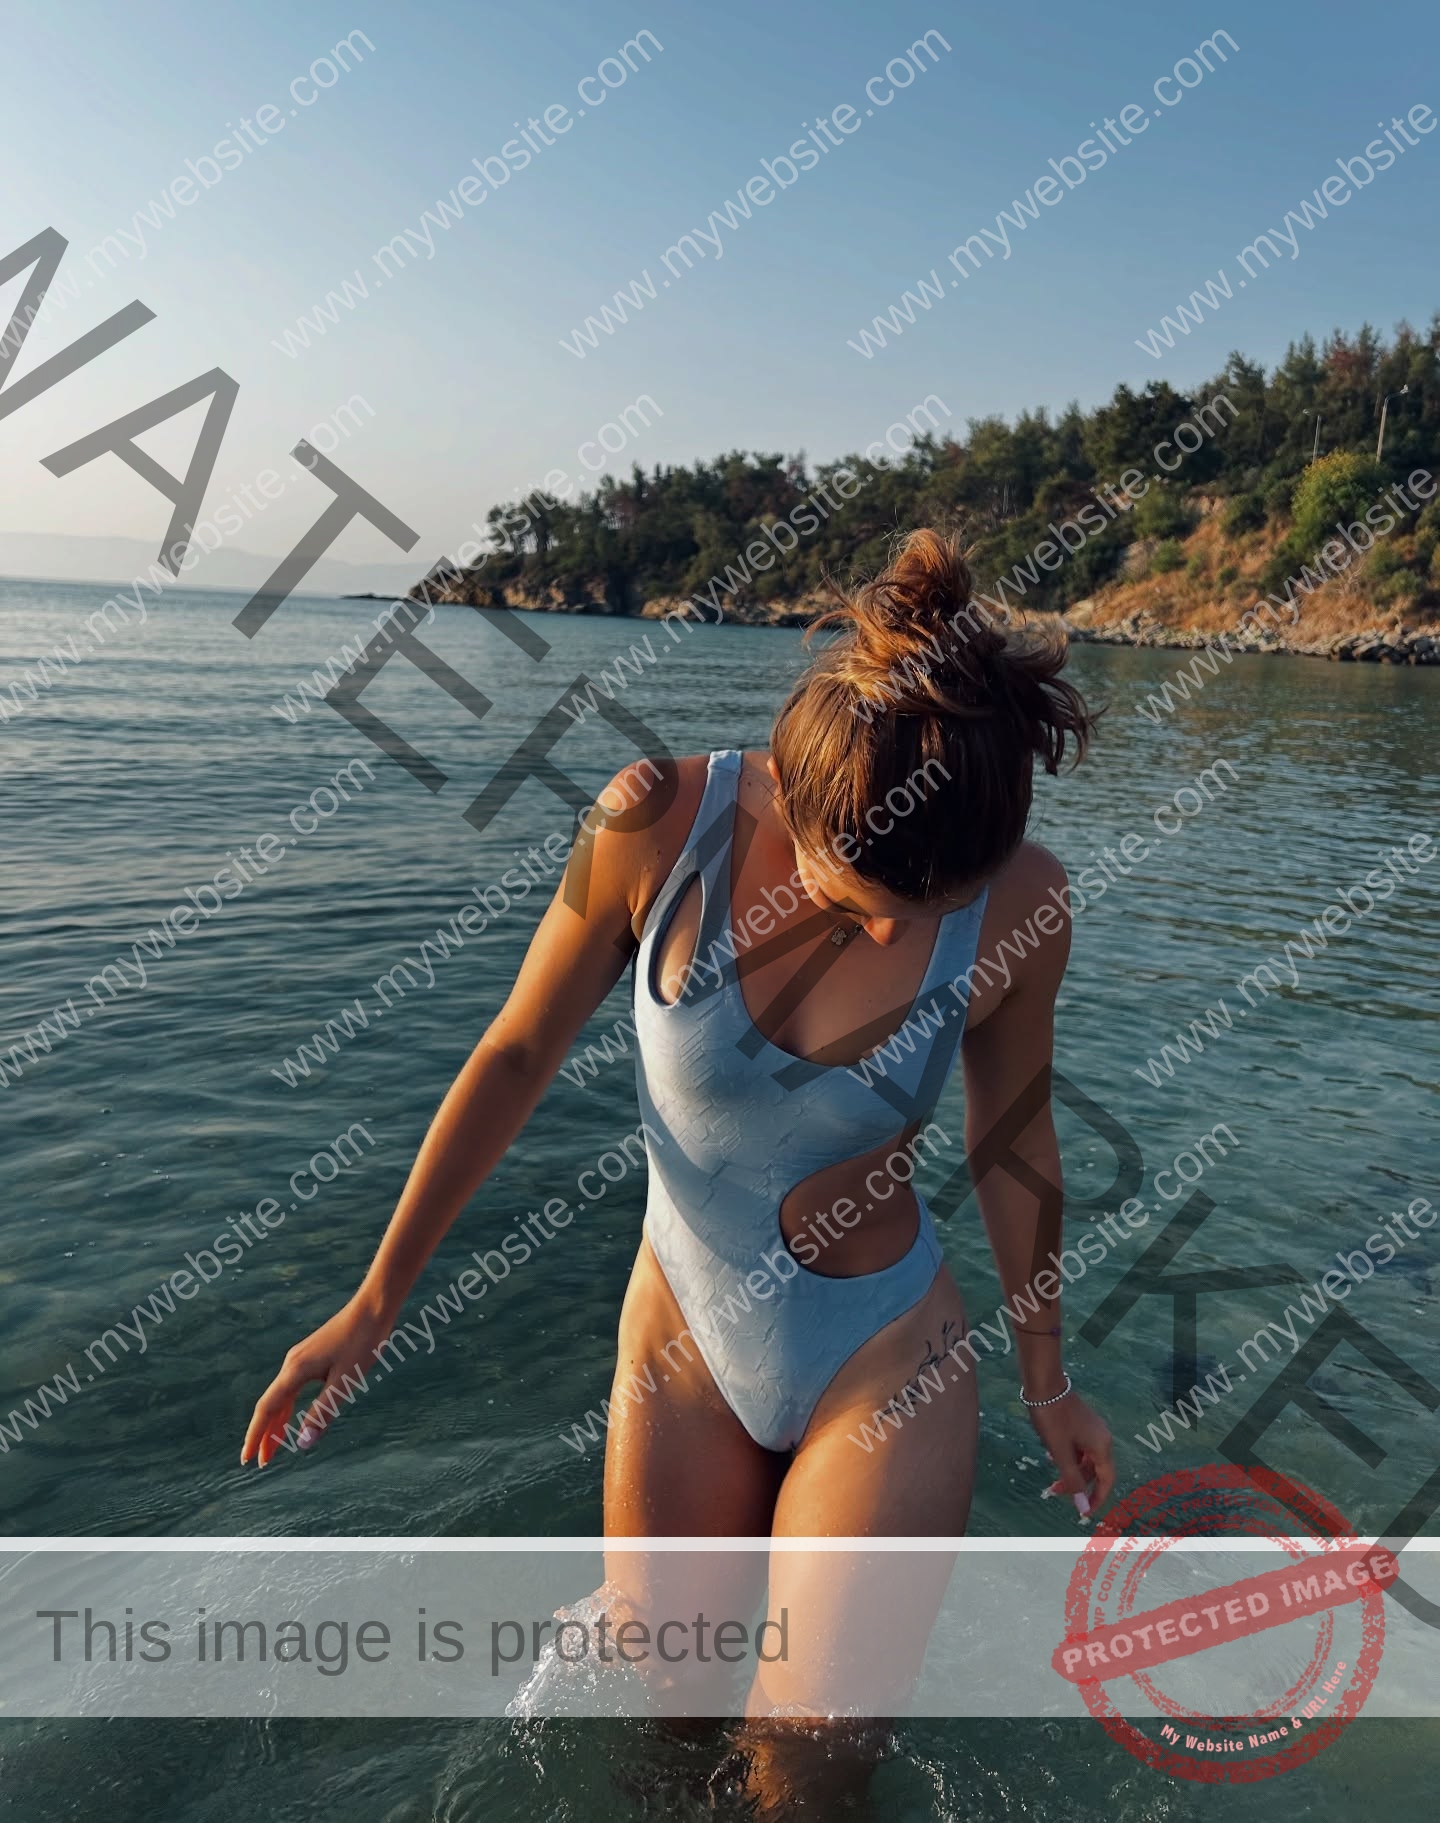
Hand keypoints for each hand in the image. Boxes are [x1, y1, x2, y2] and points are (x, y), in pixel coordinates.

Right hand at [241, 1294, 392, 1467]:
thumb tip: (301, 1443)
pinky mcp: (311, 1356)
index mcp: (295, 1370)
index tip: (248, 1459)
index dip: (256, 1435)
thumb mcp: (345, 1382)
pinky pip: (292, 1387)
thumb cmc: (362, 1342)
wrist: (372, 1308)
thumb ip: (323, 1412)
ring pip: (282, 1396)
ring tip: (273, 1446)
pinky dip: (288, 1406)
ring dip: (276, 1422)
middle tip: (260, 1461)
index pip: (267, 1409)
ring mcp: (300, 1358)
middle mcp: (292, 1364)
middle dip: (264, 1434)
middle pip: (271, 1404)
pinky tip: (290, 1416)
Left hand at [1027, 1388, 1114, 1518]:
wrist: (1044, 1384)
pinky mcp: (1082, 1424)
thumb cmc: (1053, 1418)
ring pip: (1085, 1460)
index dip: (1096, 1499)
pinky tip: (1052, 1456)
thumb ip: (1072, 1480)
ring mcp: (1092, 1430)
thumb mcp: (1060, 1452)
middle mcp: (1102, 1438)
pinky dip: (1068, 1457)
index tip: (1083, 1512)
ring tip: (1051, 1477)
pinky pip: (1080, 1448)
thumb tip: (1082, 1507)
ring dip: (1070, 1471)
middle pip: (1094, 1471)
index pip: (1106, 1481)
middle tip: (1054, 1490)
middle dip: (1077, 1484)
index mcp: (1102, 1446)